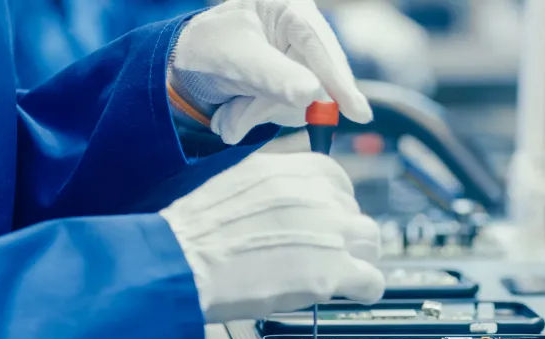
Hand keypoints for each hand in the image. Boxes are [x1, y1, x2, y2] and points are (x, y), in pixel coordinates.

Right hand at [159, 152, 384, 322]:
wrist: (183, 261)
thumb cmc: (194, 229)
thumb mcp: (234, 181)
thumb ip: (269, 182)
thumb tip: (283, 194)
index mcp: (292, 169)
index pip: (337, 181)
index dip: (333, 206)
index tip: (323, 223)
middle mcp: (316, 195)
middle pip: (353, 211)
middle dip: (343, 233)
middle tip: (326, 253)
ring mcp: (329, 232)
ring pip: (370, 240)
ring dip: (360, 257)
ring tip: (344, 273)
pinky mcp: (332, 272)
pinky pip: (372, 280)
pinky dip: (365, 289)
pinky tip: (351, 293)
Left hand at [168, 0, 372, 144]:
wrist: (186, 67)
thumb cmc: (209, 47)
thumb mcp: (236, 58)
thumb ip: (274, 76)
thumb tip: (312, 95)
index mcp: (290, 9)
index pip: (320, 46)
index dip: (339, 81)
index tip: (357, 113)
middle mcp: (303, 34)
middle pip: (318, 79)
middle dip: (276, 105)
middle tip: (235, 121)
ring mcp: (301, 63)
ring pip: (301, 101)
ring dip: (259, 113)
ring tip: (227, 114)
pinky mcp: (294, 88)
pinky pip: (288, 112)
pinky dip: (257, 117)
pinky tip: (234, 112)